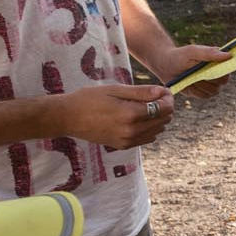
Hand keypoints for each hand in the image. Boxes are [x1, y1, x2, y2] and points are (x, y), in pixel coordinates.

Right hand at [57, 85, 174, 147]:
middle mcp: (132, 131)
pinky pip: (147, 138)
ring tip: (147, 105)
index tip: (164, 91)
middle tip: (157, 96)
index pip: (163, 108)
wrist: (68, 118)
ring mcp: (128, 141)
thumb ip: (141, 92)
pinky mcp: (123, 146)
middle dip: (165, 107)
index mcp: (130, 115)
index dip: (168, 98)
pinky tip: (139, 118)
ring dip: (158, 118)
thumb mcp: (116, 90)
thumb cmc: (89, 99)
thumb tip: (162, 92)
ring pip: (157, 130)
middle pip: (163, 120)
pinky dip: (149, 128)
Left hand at [151, 44, 234, 99]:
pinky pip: (204, 96)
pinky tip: (188, 83)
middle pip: (221, 83)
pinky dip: (196, 91)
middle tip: (196, 74)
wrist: (165, 65)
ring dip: (201, 85)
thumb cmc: (180, 55)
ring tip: (189, 77)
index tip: (211, 71)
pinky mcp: (202, 92)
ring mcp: (210, 84)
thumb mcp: (193, 52)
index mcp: (218, 62)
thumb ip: (210, 53)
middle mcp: (217, 74)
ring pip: (213, 91)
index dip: (222, 73)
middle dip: (208, 80)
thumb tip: (229, 55)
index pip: (227, 71)